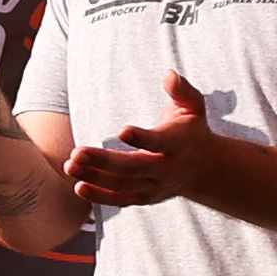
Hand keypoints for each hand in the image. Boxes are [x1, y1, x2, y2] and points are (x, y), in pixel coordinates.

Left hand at [67, 72, 224, 207]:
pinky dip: (100, 196)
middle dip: (104, 161)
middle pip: (133, 167)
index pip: (157, 142)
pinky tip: (78, 186)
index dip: (141, 138)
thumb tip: (169, 74)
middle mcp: (165, 168)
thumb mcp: (193, 107)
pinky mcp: (145, 197)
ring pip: (123, 185)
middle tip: (77, 152)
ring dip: (95, 177)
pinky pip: (121, 200)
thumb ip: (182, 91)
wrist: (207, 169)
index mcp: (176, 144)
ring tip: (70, 166)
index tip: (122, 130)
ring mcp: (154, 185)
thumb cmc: (192, 130)